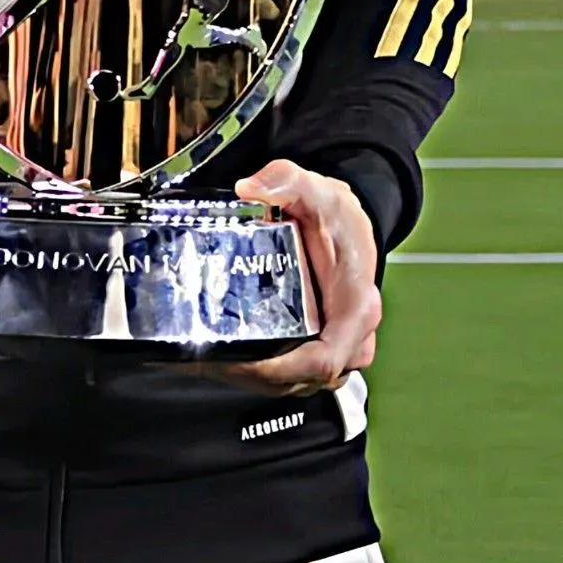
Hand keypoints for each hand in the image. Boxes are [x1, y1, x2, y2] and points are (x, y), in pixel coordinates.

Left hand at [224, 159, 381, 396]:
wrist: (347, 222)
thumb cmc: (336, 214)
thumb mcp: (314, 188)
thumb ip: (284, 180)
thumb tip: (249, 188)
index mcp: (357, 305)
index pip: (327, 359)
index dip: (285, 370)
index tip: (244, 360)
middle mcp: (351, 335)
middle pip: (304, 378)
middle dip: (254, 376)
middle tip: (207, 359)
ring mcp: (335, 345)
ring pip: (296, 382)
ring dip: (252, 377)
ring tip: (205, 360)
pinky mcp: (318, 346)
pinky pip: (292, 373)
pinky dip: (258, 371)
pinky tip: (223, 356)